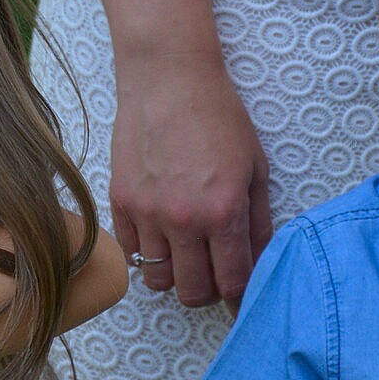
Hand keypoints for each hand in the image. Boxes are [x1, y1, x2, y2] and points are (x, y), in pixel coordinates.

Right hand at [110, 52, 270, 306]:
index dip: (239, 298)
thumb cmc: (218, 117)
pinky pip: (132, 252)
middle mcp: (183, 219)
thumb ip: (259, 222)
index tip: (240, 300)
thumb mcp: (255, 168)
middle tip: (213, 274)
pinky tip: (161, 232)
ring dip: (174, 275)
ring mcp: (147, 213)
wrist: (168, 79)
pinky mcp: (119, 202)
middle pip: (192, 291)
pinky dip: (147, 252)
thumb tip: (258, 263)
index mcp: (224, 211)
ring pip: (157, 279)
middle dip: (207, 291)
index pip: (232, 281)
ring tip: (184, 254)